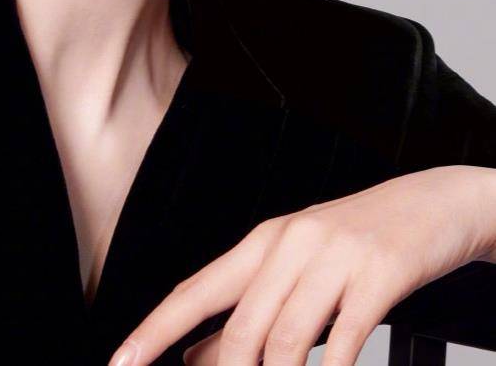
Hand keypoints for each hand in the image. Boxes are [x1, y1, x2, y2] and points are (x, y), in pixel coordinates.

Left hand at [108, 164, 495, 365]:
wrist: (430, 202)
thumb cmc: (355, 241)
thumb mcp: (294, 267)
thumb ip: (246, 310)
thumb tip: (192, 356)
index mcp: (262, 242)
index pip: (194, 291)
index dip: (153, 330)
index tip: (120, 362)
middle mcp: (289, 244)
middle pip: (239, 327)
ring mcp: (334, 257)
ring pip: (285, 337)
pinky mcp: (378, 274)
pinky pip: (346, 337)